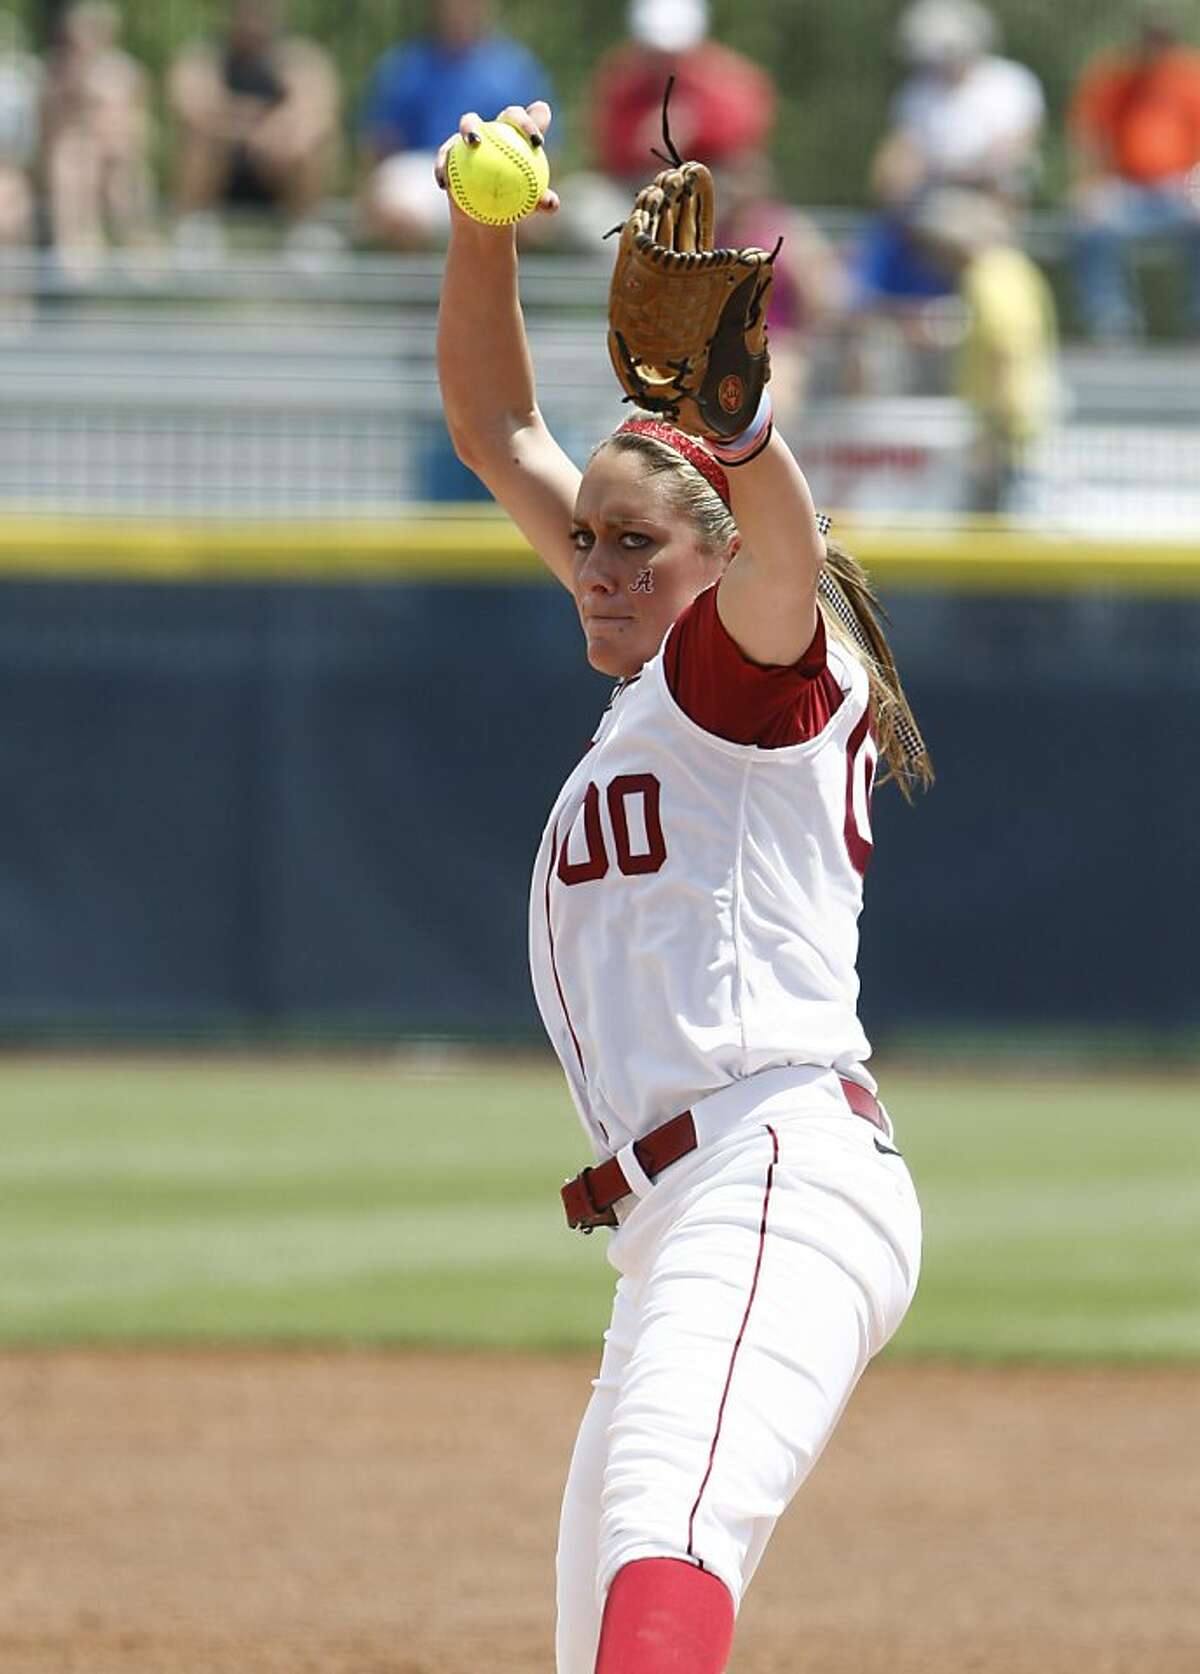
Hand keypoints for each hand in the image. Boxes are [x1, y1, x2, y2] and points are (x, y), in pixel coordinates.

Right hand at [433, 101, 558, 216]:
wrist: (487, 216)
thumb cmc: (513, 205)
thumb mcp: (529, 206)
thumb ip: (542, 201)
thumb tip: (550, 203)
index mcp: (515, 134)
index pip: (524, 121)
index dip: (531, 123)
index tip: (537, 143)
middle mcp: (494, 129)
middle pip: (507, 114)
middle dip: (511, 118)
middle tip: (515, 132)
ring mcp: (470, 137)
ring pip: (468, 124)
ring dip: (469, 129)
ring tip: (474, 143)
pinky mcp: (449, 153)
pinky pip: (445, 158)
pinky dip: (444, 168)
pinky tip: (445, 183)